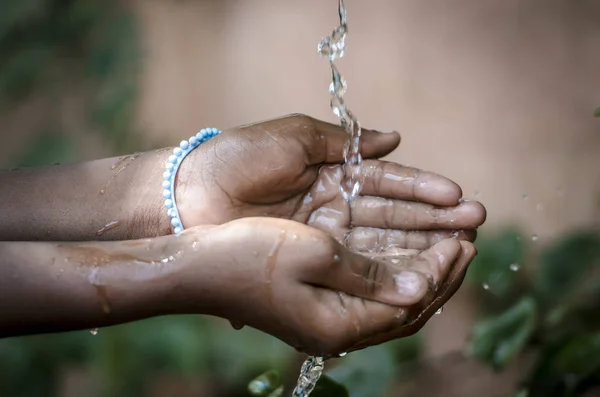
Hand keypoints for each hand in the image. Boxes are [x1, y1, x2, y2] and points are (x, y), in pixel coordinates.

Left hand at [176, 114, 485, 248]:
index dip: (423, 190)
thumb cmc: (240, 158)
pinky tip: (418, 271)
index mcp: (332, 172)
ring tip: (460, 247)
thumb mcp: (295, 137)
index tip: (458, 196)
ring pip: (381, 242)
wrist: (191, 194)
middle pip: (392, 215)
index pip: (387, 183)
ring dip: (421, 245)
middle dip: (434, 219)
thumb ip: (345, 141)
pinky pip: (355, 264)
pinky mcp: (310, 260)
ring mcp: (324, 236)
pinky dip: (386, 267)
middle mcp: (334, 206)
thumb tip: (397, 137)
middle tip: (475, 224)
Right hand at [176, 217, 476, 356]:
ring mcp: (325, 318)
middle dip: (440, 273)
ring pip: (389, 299)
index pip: (410, 304)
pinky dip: (391, 270)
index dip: (441, 271)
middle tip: (466, 239)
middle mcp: (336, 329)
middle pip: (406, 307)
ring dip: (419, 269)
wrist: (196, 267)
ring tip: (446, 242)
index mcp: (339, 325)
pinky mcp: (315, 303)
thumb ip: (369, 273)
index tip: (463, 239)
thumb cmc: (248, 255)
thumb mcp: (314, 254)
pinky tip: (403, 250)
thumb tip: (419, 286)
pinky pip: (368, 291)